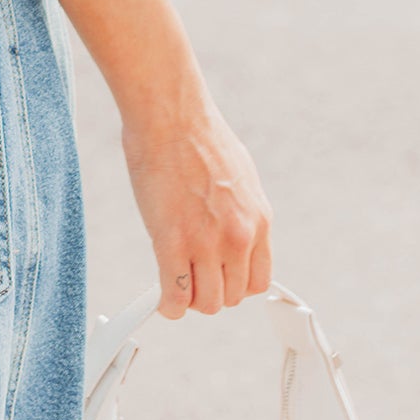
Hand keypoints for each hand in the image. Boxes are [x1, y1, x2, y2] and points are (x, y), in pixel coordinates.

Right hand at [122, 94, 272, 318]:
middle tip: (189, 277)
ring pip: (206, 302)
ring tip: (174, 284)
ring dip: (189, 298)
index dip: (234, 284)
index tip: (216, 277)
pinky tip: (160, 298)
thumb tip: (226, 228)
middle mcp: (239, 237)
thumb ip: (239, 210)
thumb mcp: (239, 176)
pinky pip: (175, 294)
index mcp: (258, 220)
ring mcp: (206, 242)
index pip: (258, 281)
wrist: (171, 114)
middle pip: (231, 296)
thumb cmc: (197, 135)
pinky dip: (168, 304)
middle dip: (209, 291)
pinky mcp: (172, 241)